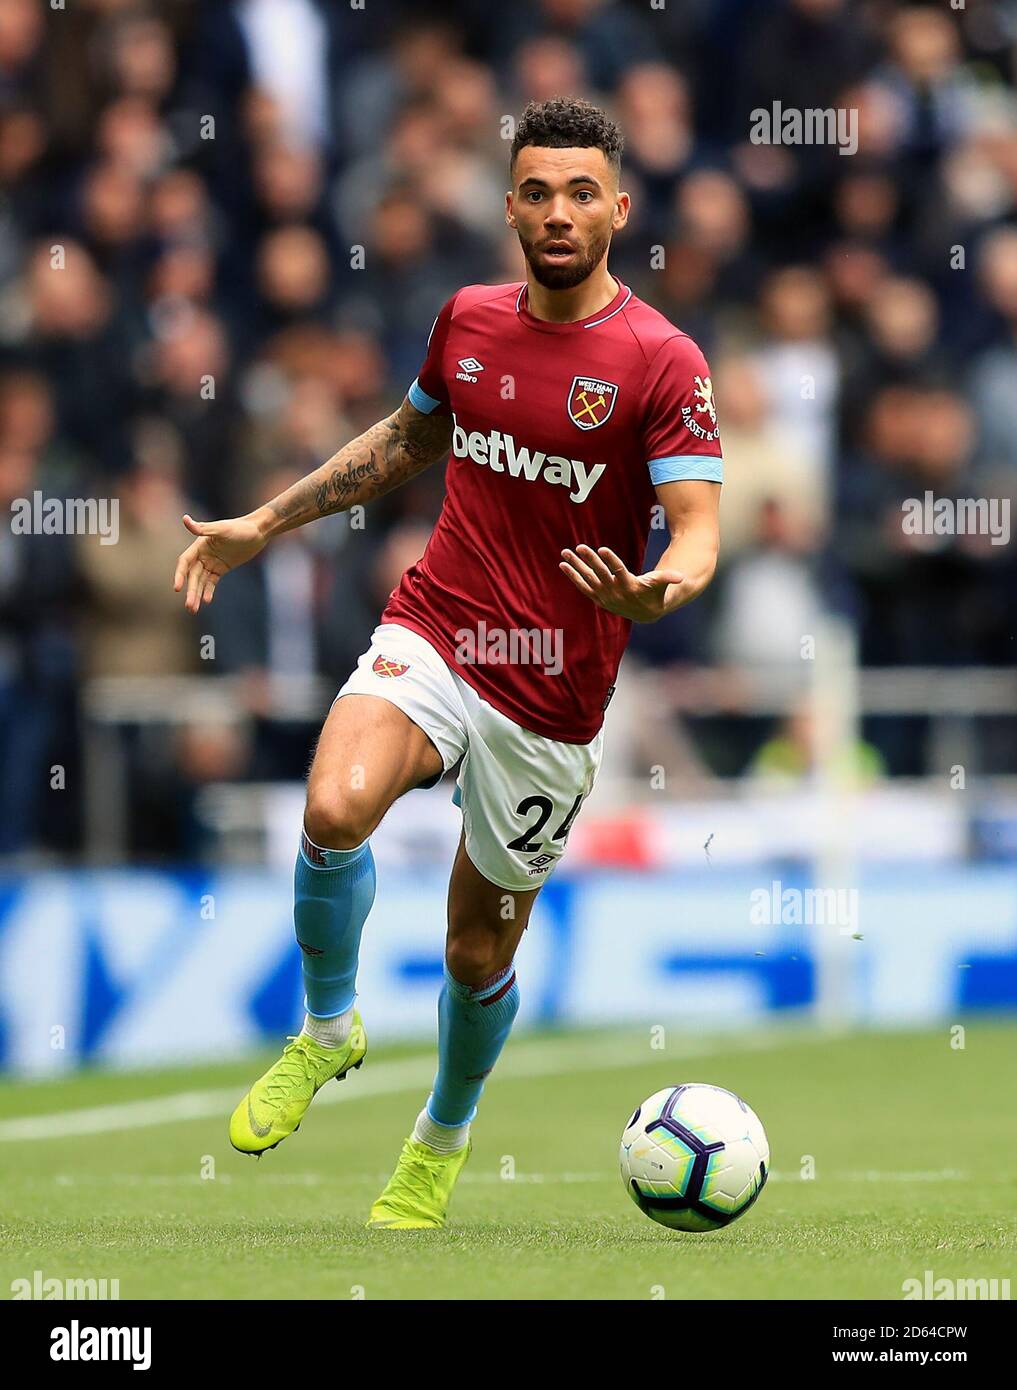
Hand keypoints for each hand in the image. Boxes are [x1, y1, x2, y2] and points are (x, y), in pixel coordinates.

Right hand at [173, 513, 267, 612]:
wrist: (258, 532)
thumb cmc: (240, 528)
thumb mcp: (222, 529)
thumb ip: (203, 528)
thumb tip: (184, 519)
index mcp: (199, 545)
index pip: (185, 562)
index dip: (179, 575)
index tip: (177, 588)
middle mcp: (203, 555)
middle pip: (193, 576)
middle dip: (191, 591)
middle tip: (189, 607)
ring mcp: (212, 562)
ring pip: (201, 581)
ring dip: (197, 594)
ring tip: (193, 610)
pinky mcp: (221, 569)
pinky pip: (212, 582)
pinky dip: (208, 591)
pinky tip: (207, 600)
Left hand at [559, 544, 684, 622]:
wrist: (644, 613)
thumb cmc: (654, 592)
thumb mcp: (661, 584)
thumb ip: (669, 578)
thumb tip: (681, 577)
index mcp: (629, 586)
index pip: (618, 572)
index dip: (611, 561)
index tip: (602, 549)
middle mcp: (614, 592)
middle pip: (600, 574)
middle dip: (589, 560)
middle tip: (580, 546)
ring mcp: (604, 596)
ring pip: (587, 579)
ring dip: (575, 566)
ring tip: (565, 553)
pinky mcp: (597, 597)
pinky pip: (582, 586)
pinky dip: (573, 576)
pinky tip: (564, 565)